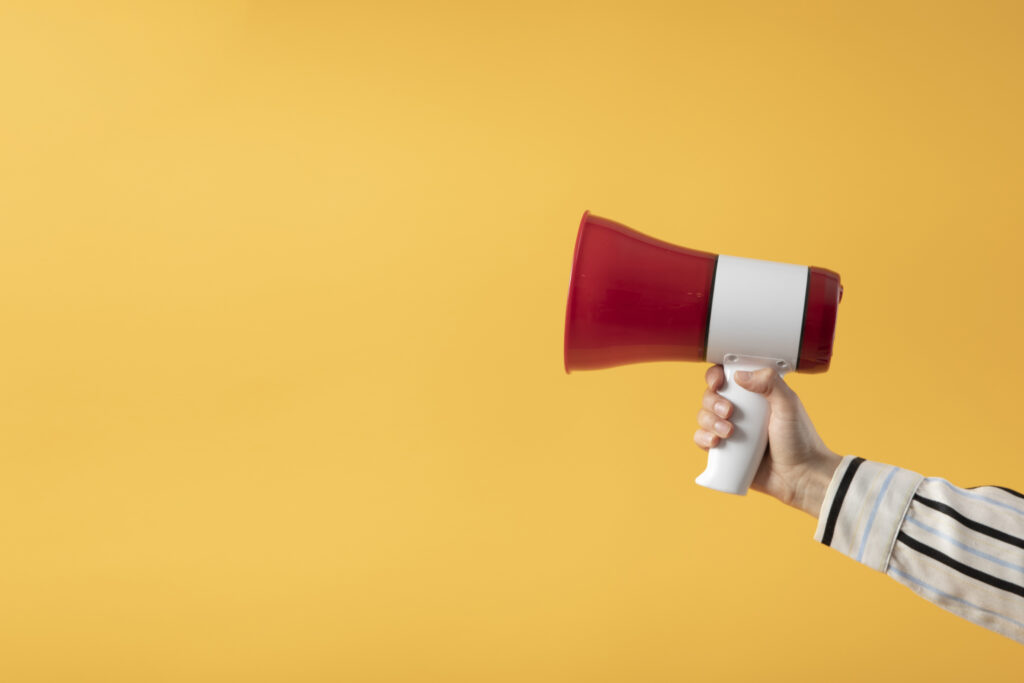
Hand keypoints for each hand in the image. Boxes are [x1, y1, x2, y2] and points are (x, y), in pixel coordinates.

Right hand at [693, 365, 841, 515]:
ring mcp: (731, 430)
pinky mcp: (725, 451)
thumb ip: (770, 383)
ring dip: (709, 421)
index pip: (727, 377)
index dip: (715, 376)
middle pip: (710, 396)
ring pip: (704, 417)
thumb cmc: (800, 441)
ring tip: (728, 432)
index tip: (718, 383)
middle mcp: (740, 410)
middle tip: (729, 412)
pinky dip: (703, 438)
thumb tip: (739, 375)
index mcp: (755, 394)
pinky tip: (715, 442)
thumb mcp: (789, 406)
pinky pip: (702, 440)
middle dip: (713, 401)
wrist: (800, 477)